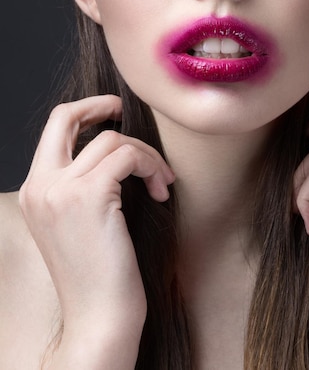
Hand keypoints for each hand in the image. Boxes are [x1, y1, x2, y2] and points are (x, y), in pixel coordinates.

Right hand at [19, 95, 174, 366]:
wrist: (99, 318)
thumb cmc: (98, 273)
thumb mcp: (77, 222)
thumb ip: (81, 184)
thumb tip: (115, 145)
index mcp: (34, 191)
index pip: (54, 130)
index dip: (85, 112)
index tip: (113, 114)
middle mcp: (39, 186)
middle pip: (65, 116)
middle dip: (101, 104)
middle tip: (127, 112)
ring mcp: (60, 190)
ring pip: (112, 139)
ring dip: (145, 154)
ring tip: (159, 181)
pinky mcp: (89, 196)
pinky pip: (128, 156)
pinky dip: (151, 166)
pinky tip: (160, 191)